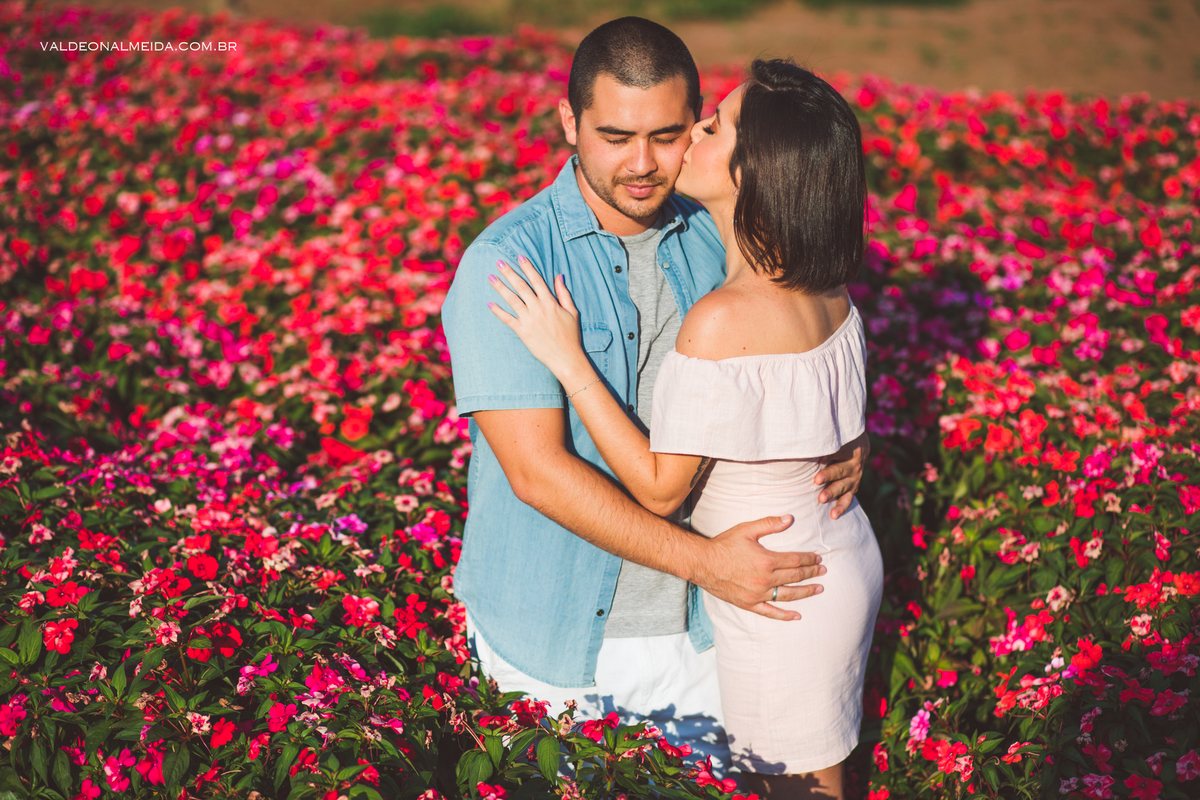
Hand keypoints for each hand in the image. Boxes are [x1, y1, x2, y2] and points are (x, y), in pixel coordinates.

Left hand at [487, 256, 591, 383]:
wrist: (565, 358)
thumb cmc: (571, 335)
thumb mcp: (572, 312)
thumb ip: (564, 293)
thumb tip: (558, 276)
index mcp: (550, 302)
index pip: (537, 280)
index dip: (527, 267)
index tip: (519, 256)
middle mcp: (538, 308)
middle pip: (521, 286)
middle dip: (509, 272)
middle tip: (498, 261)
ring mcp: (529, 320)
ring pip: (511, 299)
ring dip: (500, 287)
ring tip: (490, 277)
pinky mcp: (522, 332)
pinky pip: (507, 319)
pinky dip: (498, 311)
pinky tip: (489, 303)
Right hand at [691, 514, 825, 620]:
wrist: (702, 563)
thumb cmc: (724, 544)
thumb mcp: (746, 530)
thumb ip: (769, 524)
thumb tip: (790, 518)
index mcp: (766, 560)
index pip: (795, 561)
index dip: (809, 559)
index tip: (818, 558)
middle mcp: (765, 579)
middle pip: (795, 577)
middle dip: (812, 573)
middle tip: (823, 571)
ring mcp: (758, 594)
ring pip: (788, 595)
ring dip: (806, 592)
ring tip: (819, 589)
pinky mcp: (749, 604)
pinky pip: (771, 612)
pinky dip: (785, 615)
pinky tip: (797, 615)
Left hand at [814, 430, 869, 519]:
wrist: (856, 450)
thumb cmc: (836, 443)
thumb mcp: (833, 440)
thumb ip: (821, 442)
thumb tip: (800, 442)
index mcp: (850, 449)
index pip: (840, 451)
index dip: (830, 455)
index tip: (820, 459)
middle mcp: (853, 464)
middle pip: (840, 470)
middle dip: (828, 475)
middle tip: (816, 480)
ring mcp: (854, 478)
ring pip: (843, 485)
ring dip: (832, 492)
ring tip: (821, 499)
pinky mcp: (853, 489)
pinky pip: (847, 500)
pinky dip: (840, 507)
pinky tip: (833, 515)